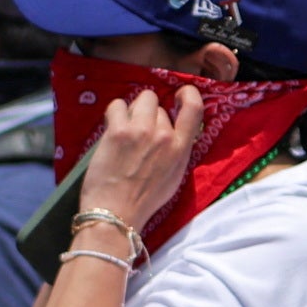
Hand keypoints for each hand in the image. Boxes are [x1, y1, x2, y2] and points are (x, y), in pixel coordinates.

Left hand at [74, 74, 203, 231]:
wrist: (116, 212)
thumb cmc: (144, 200)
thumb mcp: (173, 176)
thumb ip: (176, 150)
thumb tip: (170, 131)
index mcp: (181, 148)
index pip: (194, 108)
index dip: (188, 94)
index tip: (180, 94)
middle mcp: (164, 135)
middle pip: (159, 105)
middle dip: (149, 114)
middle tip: (139, 132)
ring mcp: (141, 130)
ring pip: (141, 99)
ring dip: (133, 110)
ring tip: (124, 127)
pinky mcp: (118, 130)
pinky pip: (117, 105)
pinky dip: (114, 113)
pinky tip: (112, 128)